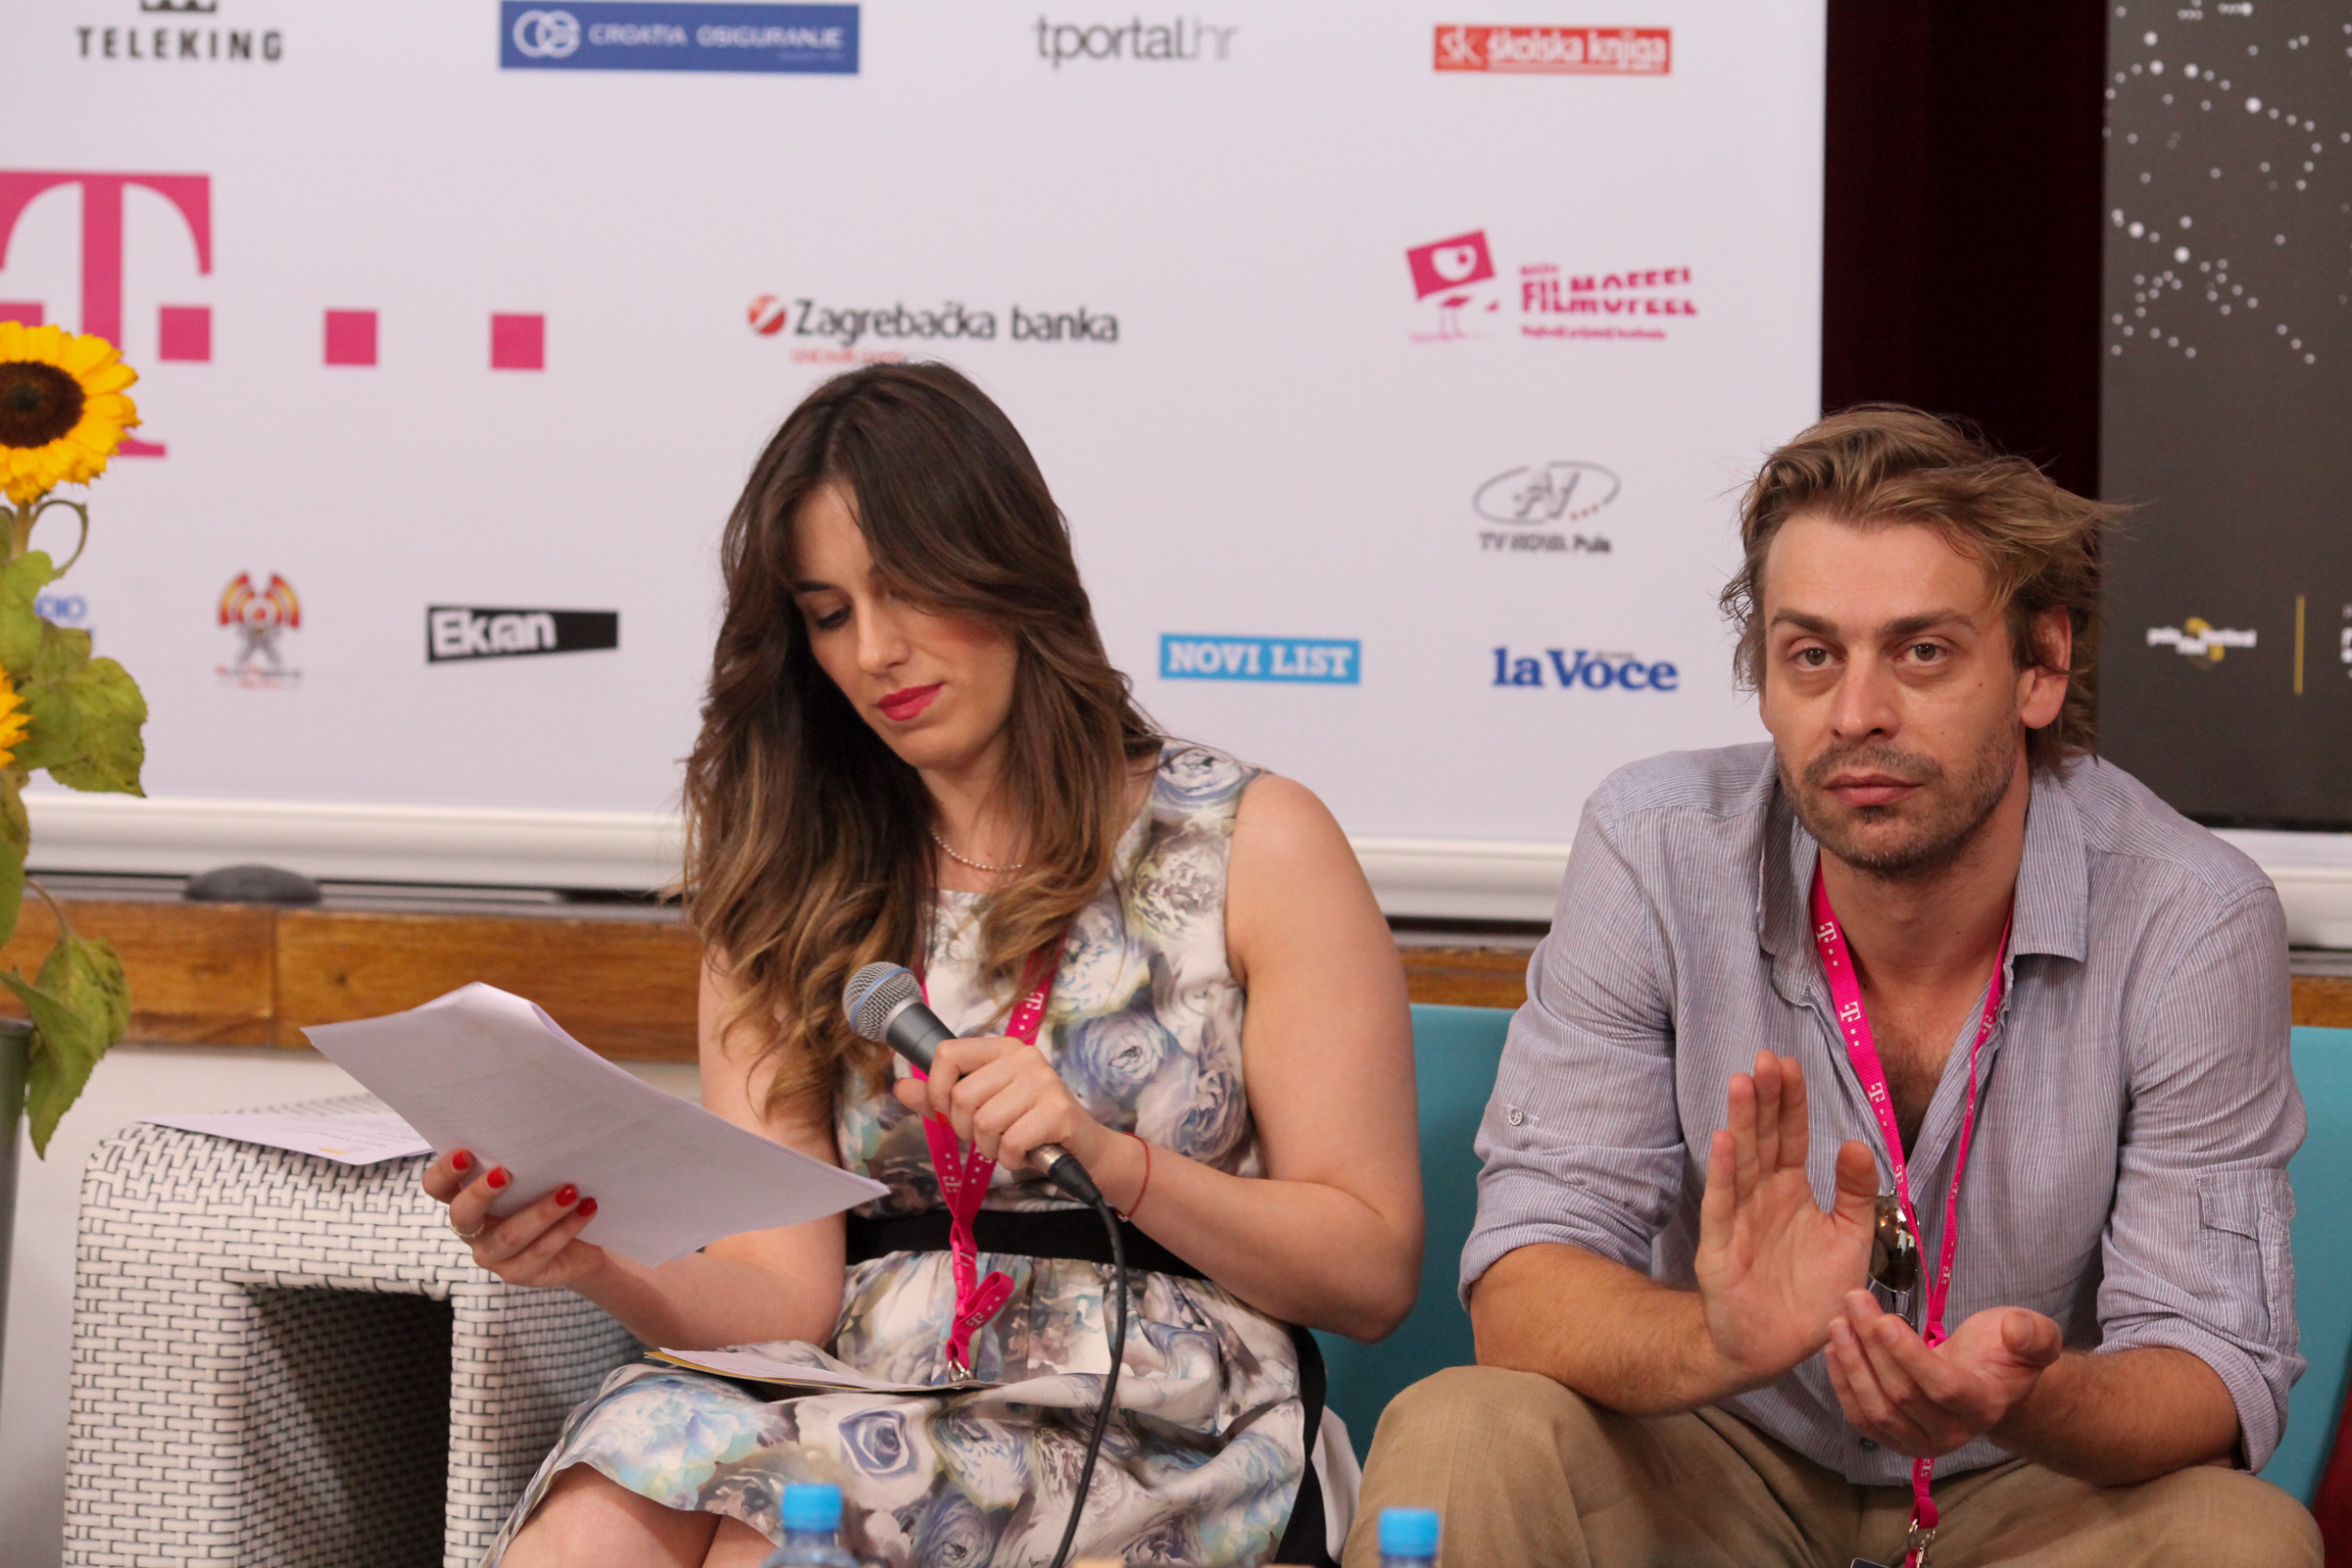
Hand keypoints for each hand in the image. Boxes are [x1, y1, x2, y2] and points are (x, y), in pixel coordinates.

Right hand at [420, 1148, 603, 1289]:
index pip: (437, 1188)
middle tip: (506, 1173)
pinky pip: (541, 1251)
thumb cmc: (550, 1200)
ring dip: (541, 1211)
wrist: (583, 1247)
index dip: (444, 1172)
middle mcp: (474, 1232)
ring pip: (510, 1235)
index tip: (466, 1153)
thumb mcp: (534, 1181)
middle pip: (462, 1215)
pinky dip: (566, 1227)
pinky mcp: (520, 1274)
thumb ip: (525, 1164)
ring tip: (570, 1190)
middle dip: (481, 1193)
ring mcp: (494, 1258)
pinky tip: (587, 1208)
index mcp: (467, 1202)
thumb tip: (540, 1133)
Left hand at [891, 1035, 1108, 1175]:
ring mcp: (1043, 1082)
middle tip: (990, 1136)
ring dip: (991, 1149)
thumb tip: (900, 1086)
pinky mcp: (1058, 1111)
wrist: (1083, 1150)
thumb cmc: (1028, 1126)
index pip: (947, 1054)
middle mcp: (1024, 1057)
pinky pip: (1010, 1143)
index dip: (937, 1090)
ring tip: (1010, 1145)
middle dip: (967, 1130)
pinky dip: (1011, 1159)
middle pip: (962, 1097)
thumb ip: (939, 1099)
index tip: (948, 1112)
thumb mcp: (981, 1109)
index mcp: (1002, 1049)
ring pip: (984, 1123)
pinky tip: (1026, 1153)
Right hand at [1692, 1052, 1880, 1390]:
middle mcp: (1763, 1196)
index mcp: (1793, 1190)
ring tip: (1743, 1082)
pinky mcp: (1722, 1248)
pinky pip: (1723, 1205)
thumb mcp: (1850, 1239)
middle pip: (1764, 1139)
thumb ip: (1858, 1194)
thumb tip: (1858, 1143)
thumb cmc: (1813, 1292)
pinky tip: (1724, 1141)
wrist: (1778, 1347)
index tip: (1790, 1064)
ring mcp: (1740, 1218)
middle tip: (1766, 1059)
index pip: (1792, 1136)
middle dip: (1765, 1099)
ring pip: (1741, 1162)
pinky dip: (1723, 1174)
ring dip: (1742, 1122)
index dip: (1791, 1102)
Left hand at [1825, 1291, 2063, 1456]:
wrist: (1990, 1384)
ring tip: (1839, 1321)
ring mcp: (1921, 1442)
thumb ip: (2034, 1335)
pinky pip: (1861, 1418)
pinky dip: (1843, 1383)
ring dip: (1851, 1364)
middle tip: (1853, 1300)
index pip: (1942, 1387)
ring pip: (1876, 1409)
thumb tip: (2016, 1331)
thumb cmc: (2006, 1353)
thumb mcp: (2034, 1336)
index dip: (1909, 1356)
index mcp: (1985, 1406)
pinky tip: (1835, 1348)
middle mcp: (1952, 1434)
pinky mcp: (1895, 1440)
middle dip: (1872, 1345)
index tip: (1883, 1319)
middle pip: (1902, 1395)